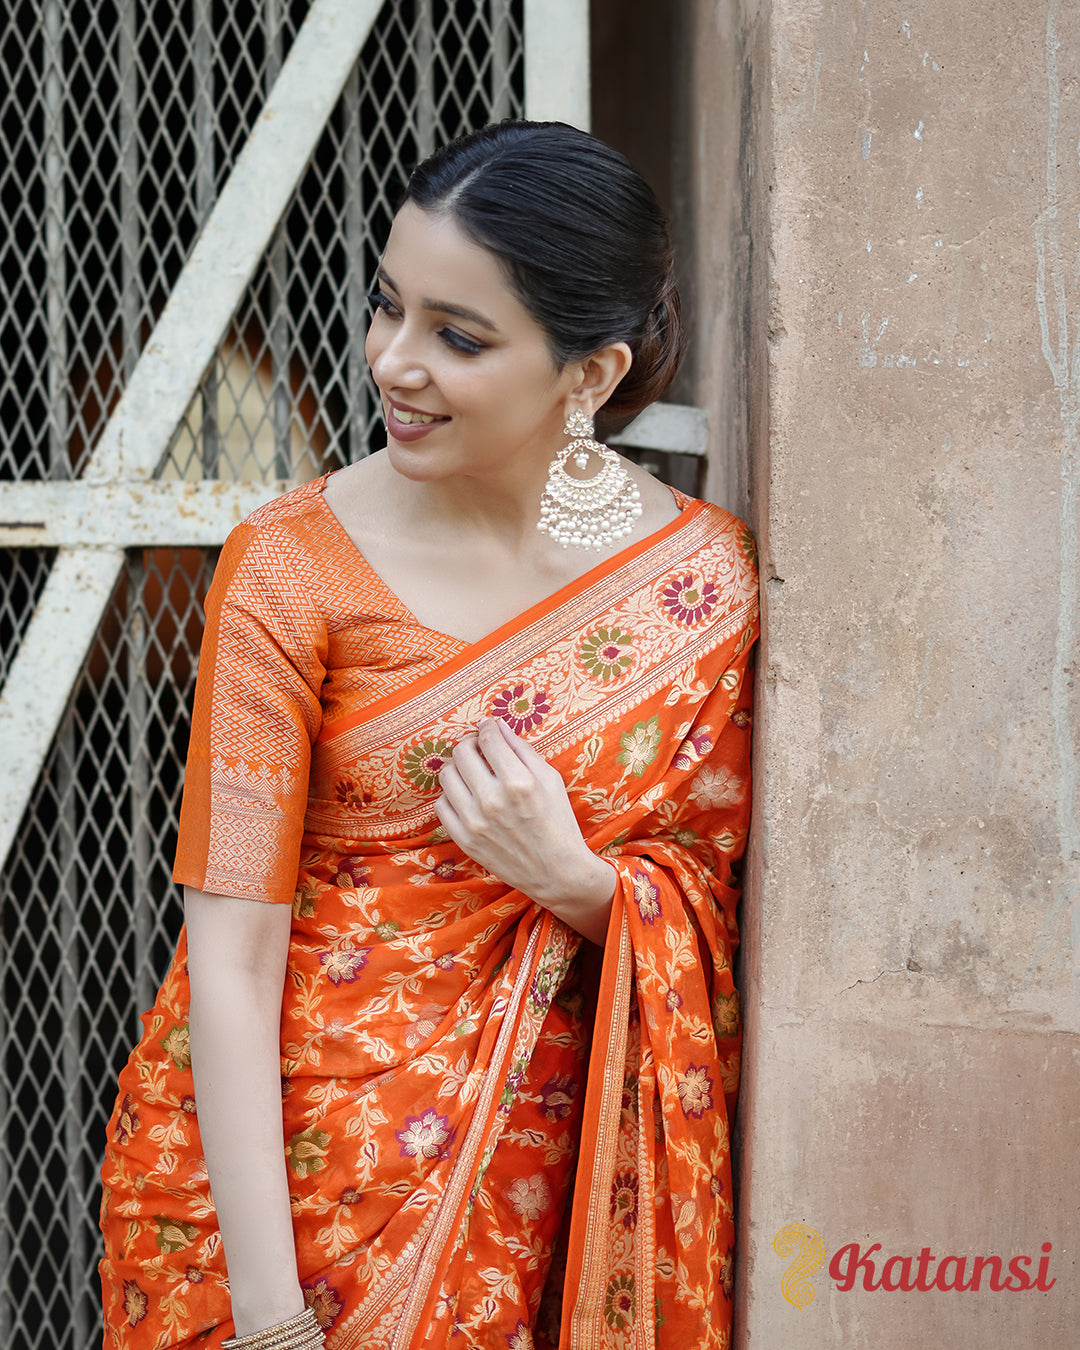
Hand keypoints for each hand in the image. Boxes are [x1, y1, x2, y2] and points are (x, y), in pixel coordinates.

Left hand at [435, 717, 614, 943]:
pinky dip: (451, 794)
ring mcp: (474, 821)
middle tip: (478, 747)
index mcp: (518, 781)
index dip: (487, 727)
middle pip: (462, 752)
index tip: (488, 727)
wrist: (556, 871)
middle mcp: (492, 800)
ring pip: (446, 775)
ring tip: (471, 770)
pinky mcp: (464, 839)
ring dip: (457, 766)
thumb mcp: (550, 780)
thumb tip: (498, 726)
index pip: (488, 738)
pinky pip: (441, 804)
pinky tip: (466, 795)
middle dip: (470, 743)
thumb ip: (523, 750)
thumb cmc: (558, 822)